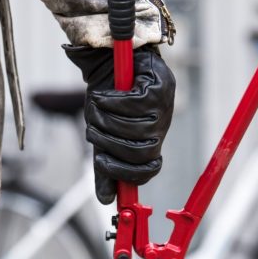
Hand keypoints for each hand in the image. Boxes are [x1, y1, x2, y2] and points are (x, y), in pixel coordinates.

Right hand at [65, 45, 175, 203]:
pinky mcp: (160, 86)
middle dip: (110, 143)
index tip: (103, 162)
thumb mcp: (102, 134)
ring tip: (96, 106)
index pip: (148, 169)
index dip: (127, 173)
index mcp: (150, 141)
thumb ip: (104, 165)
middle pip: (140, 151)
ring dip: (108, 119)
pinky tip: (104, 94)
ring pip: (136, 128)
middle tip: (92, 129)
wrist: (109, 58)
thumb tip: (105, 200)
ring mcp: (164, 106)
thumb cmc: (107, 98)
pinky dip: (113, 100)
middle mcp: (161, 126)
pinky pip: (134, 104)